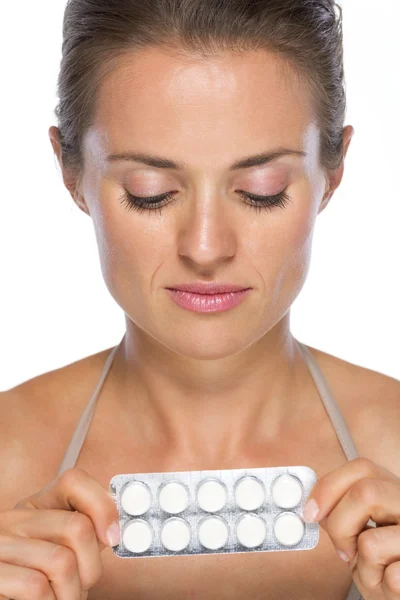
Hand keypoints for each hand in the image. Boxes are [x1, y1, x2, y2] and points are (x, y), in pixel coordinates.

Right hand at [0, 467, 120, 599]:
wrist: (10, 597)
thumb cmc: (41, 577)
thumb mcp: (62, 546)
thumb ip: (87, 532)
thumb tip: (118, 529)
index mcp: (37, 505)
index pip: (74, 480)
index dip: (102, 505)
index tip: (112, 537)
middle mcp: (15, 517)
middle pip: (77, 527)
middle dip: (91, 566)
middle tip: (84, 584)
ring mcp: (0, 543)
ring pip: (62, 561)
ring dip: (72, 592)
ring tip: (64, 598)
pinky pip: (37, 587)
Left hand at [303, 457, 399, 598]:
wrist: (398, 588)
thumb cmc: (378, 559)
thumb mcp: (359, 527)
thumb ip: (341, 508)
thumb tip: (311, 505)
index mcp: (393, 489)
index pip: (362, 468)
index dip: (329, 487)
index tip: (311, 512)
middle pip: (365, 493)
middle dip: (338, 524)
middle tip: (342, 548)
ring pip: (370, 541)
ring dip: (360, 561)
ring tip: (372, 565)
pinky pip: (390, 576)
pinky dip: (378, 582)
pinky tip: (387, 579)